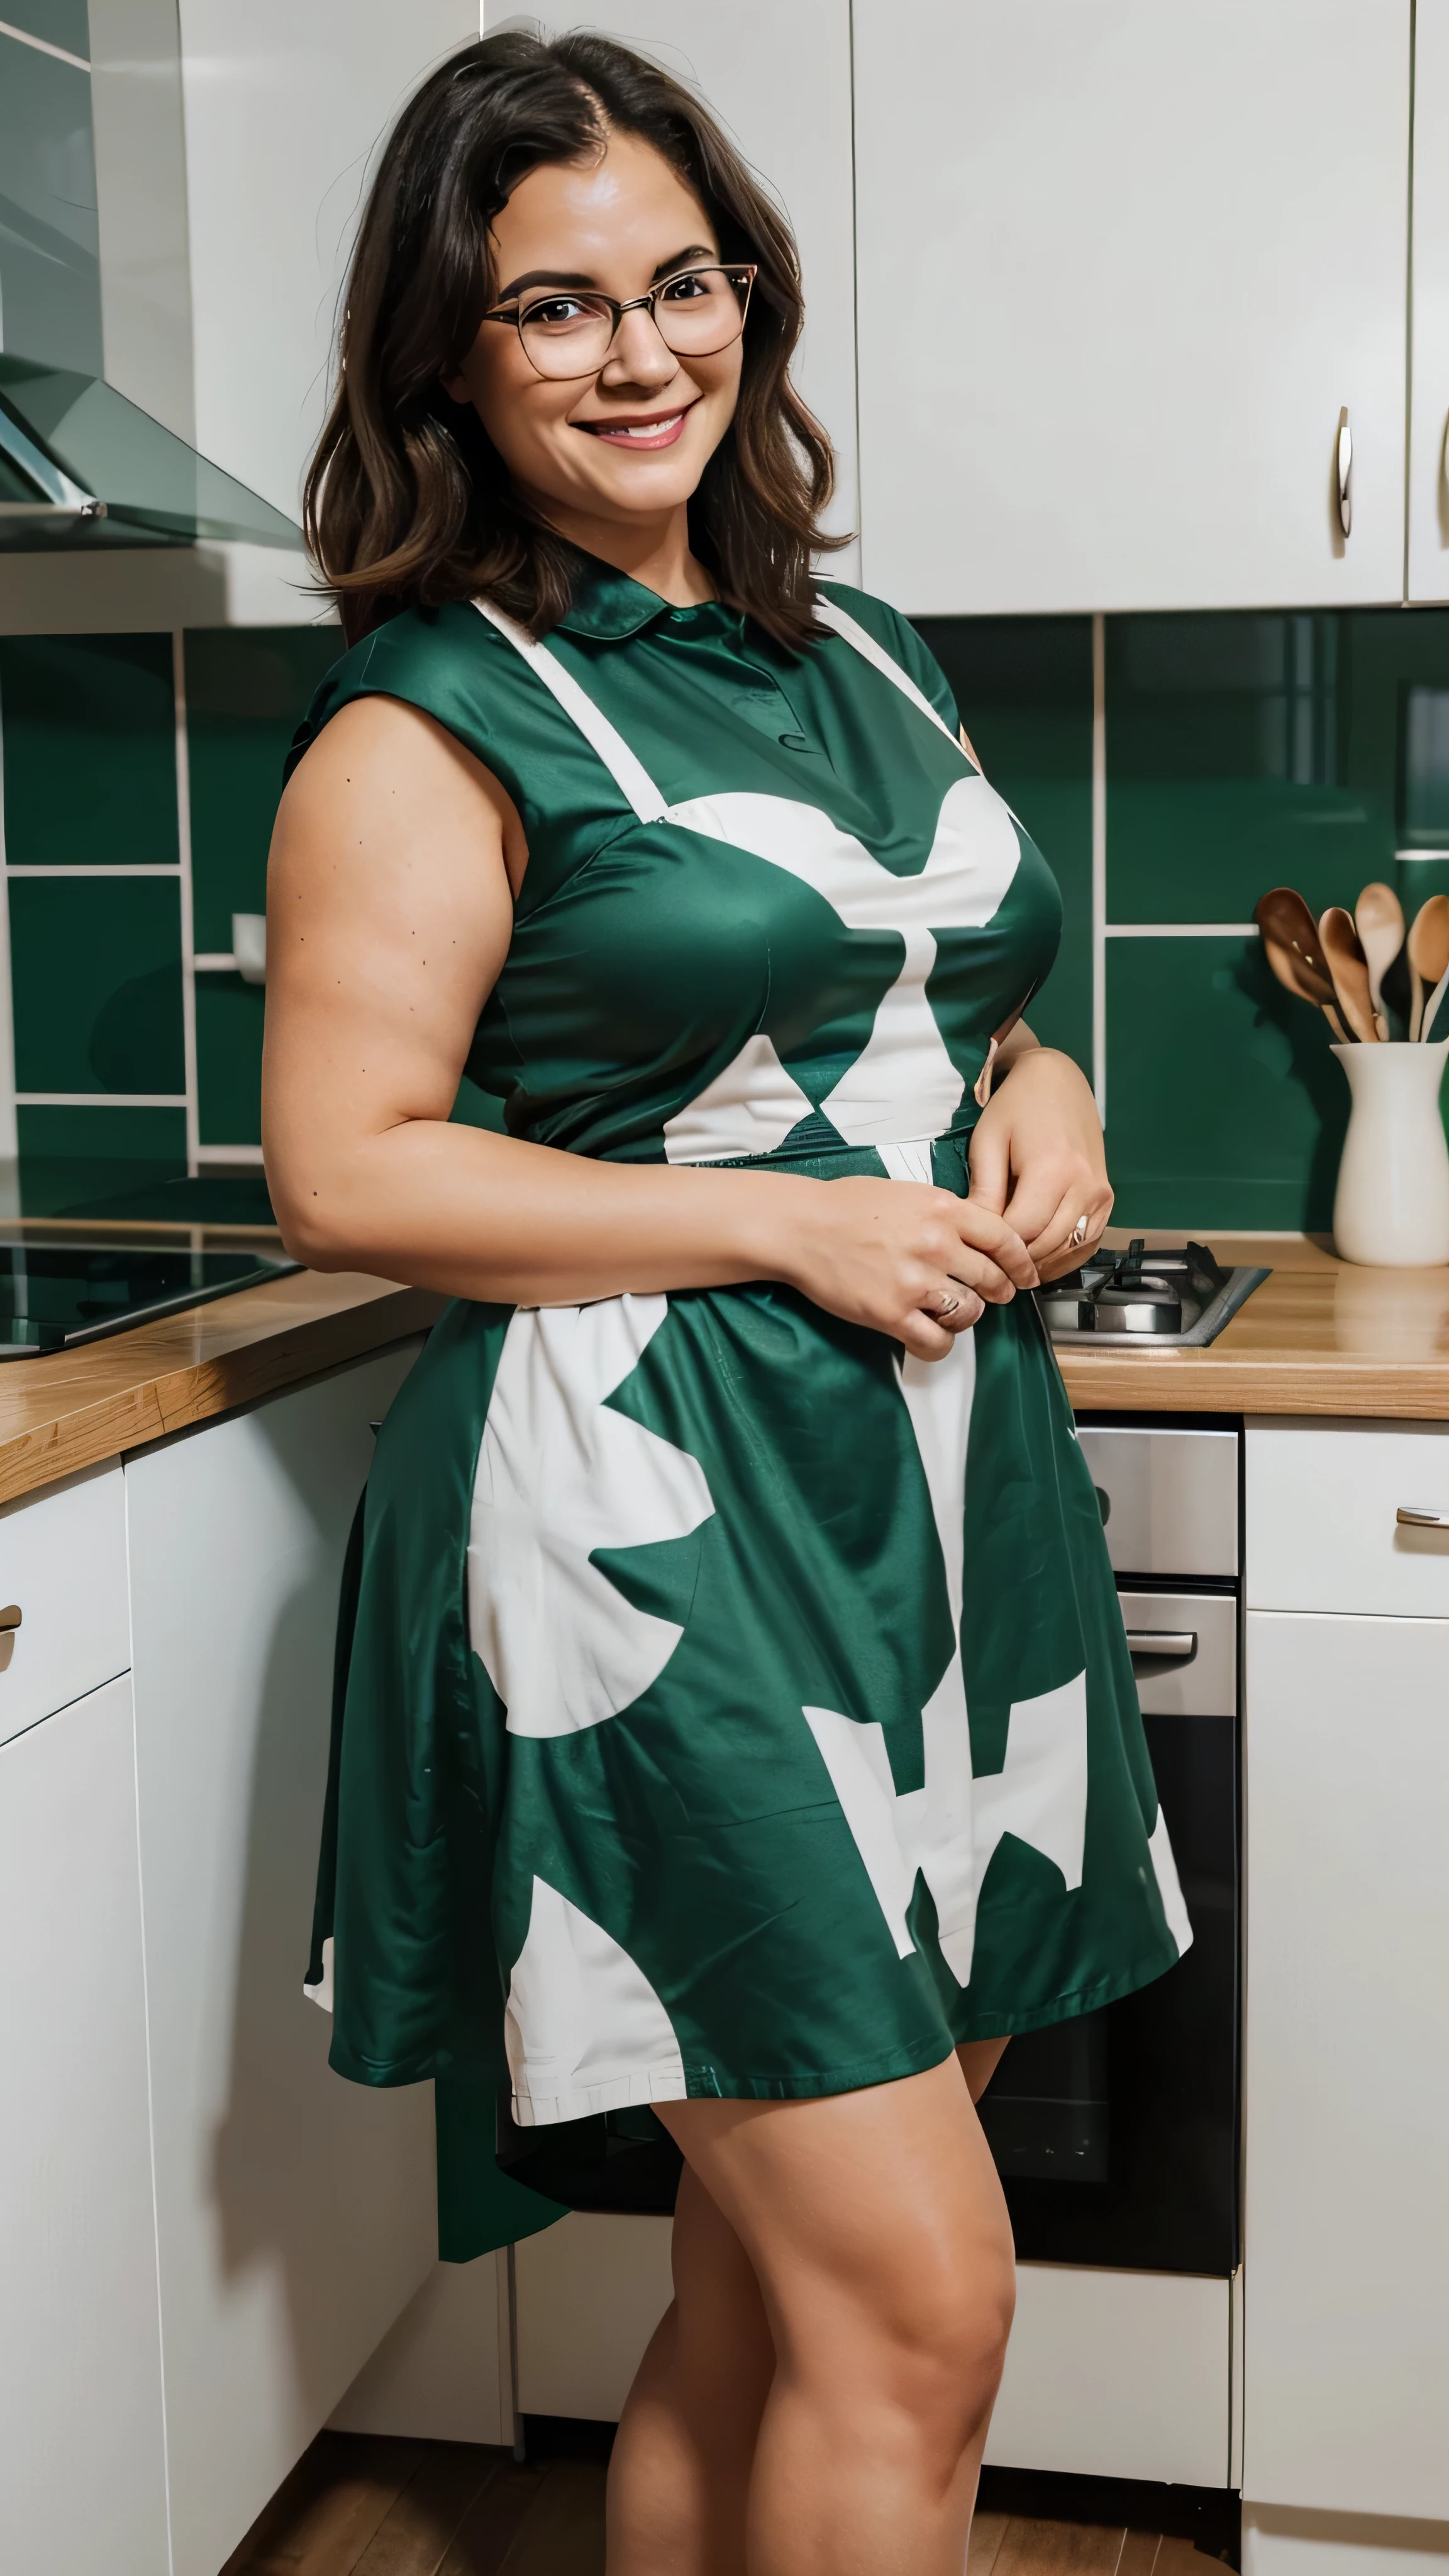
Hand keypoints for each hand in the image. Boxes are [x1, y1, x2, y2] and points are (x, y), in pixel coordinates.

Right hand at [779, 1176, 1038, 1362]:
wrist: (801, 1226)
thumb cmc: (846, 1207)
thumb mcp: (907, 1193)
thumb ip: (945, 1214)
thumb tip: (977, 1236)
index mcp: (943, 1209)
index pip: (1005, 1239)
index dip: (1022, 1262)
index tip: (1026, 1275)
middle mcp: (936, 1244)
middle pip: (992, 1279)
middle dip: (997, 1292)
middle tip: (990, 1296)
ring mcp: (915, 1281)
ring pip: (970, 1313)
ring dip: (965, 1317)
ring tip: (948, 1312)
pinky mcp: (892, 1313)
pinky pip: (936, 1342)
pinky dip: (939, 1344)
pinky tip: (928, 1336)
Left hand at [968, 1048, 1112, 1280]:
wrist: (1057, 1080)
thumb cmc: (1016, 1106)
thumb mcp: (989, 1142)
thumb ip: (985, 1191)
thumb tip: (975, 1233)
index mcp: (1052, 1170)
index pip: (1022, 1231)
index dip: (996, 1247)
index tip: (976, 1249)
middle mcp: (1083, 1186)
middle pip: (1046, 1246)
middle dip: (1015, 1259)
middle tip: (989, 1264)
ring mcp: (1100, 1194)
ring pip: (1068, 1250)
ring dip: (1039, 1263)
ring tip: (1010, 1264)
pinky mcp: (1106, 1198)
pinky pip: (1087, 1243)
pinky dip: (1064, 1257)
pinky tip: (1040, 1258)